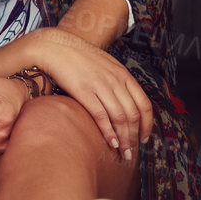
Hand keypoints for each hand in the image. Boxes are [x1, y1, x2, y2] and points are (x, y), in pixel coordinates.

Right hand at [22, 27, 153, 159]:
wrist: (54, 46)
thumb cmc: (77, 58)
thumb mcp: (104, 65)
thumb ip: (116, 81)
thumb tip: (123, 101)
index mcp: (123, 74)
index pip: (144, 104)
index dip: (147, 124)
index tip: (144, 138)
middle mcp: (115, 80)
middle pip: (133, 114)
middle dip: (135, 137)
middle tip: (132, 153)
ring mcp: (100, 85)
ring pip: (120, 118)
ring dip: (124, 139)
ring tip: (123, 153)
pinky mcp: (84, 91)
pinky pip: (101, 115)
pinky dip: (108, 132)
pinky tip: (110, 142)